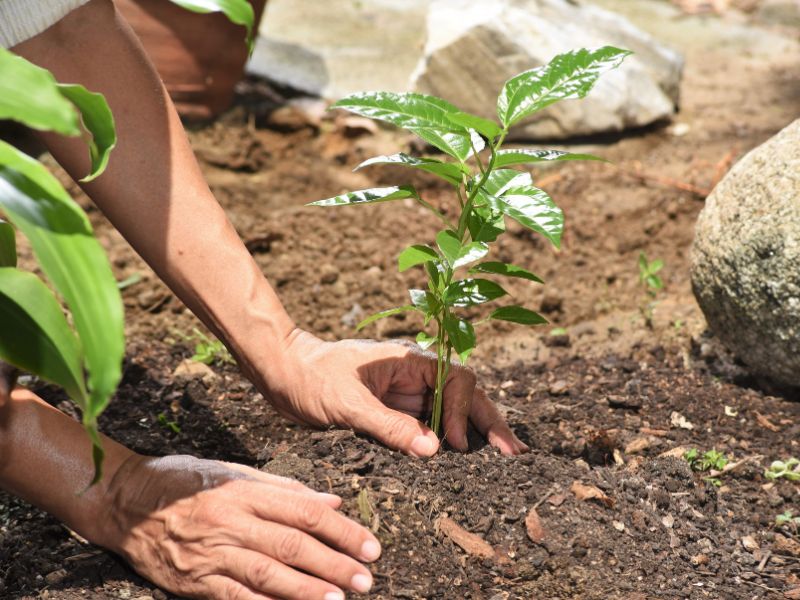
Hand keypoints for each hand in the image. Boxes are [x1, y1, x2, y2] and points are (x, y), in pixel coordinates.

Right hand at [100, 455, 379, 599]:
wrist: (123, 500)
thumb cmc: (183, 480)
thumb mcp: (233, 471)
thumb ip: (284, 489)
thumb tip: (331, 502)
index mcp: (244, 491)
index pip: (304, 511)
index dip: (341, 530)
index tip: (369, 544)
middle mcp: (231, 520)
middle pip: (292, 545)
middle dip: (333, 563)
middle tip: (365, 578)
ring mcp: (211, 553)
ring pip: (267, 574)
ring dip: (307, 589)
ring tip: (339, 599)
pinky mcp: (193, 581)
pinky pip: (233, 597)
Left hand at [254, 329, 528, 455]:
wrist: (285, 375)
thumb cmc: (312, 378)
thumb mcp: (347, 403)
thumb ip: (389, 425)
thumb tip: (433, 449)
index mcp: (409, 361)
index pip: (455, 380)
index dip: (461, 411)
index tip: (451, 443)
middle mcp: (416, 376)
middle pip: (465, 394)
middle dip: (489, 421)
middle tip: (514, 452)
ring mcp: (409, 395)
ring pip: (453, 411)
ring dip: (477, 431)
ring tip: (506, 456)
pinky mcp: (398, 413)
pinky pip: (432, 427)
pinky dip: (452, 441)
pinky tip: (468, 459)